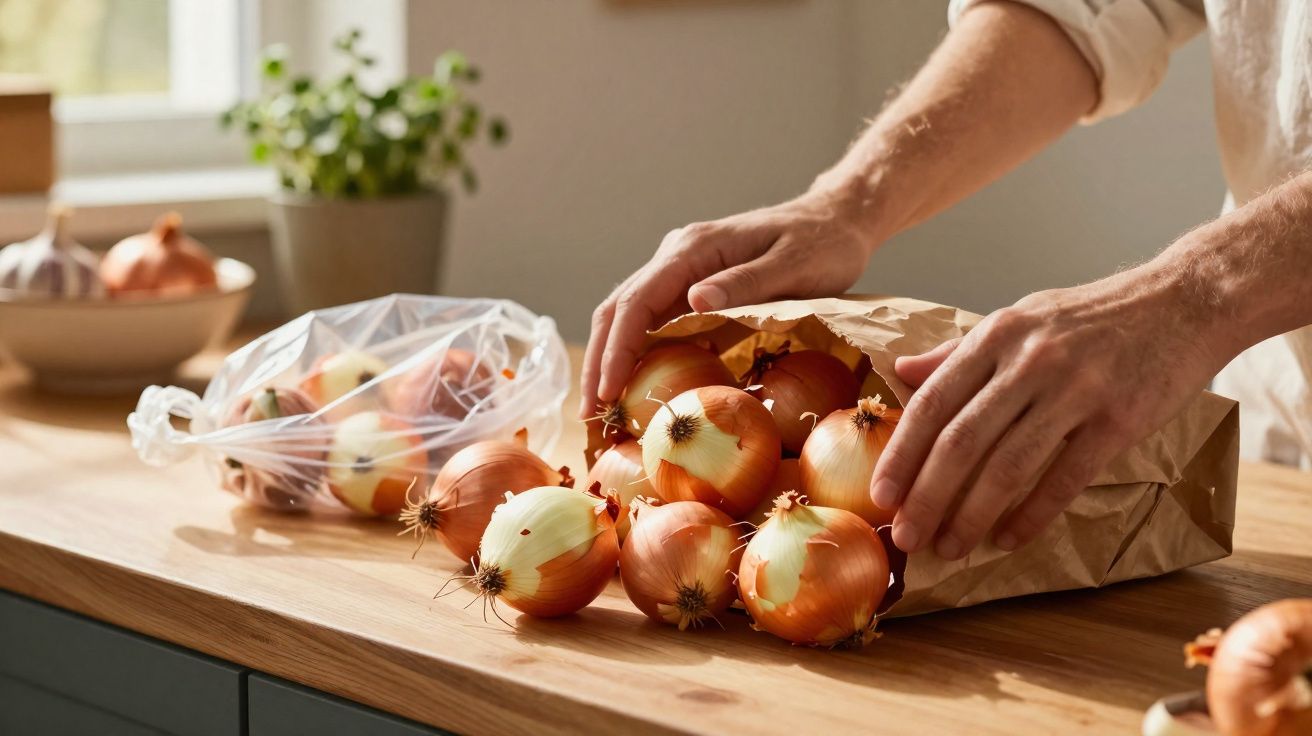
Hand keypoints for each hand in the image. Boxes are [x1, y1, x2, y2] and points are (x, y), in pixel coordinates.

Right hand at [579, 188, 880, 417]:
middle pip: (619, 309)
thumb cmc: (824, 245)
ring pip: (629, 316)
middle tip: (590, 414)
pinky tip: (636, 387)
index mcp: (695, 249)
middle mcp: (678, 256)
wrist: (837, 221)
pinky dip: (638, 355)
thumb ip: (744, 283)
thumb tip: (694, 301)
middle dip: (600, 361)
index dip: (618, 349)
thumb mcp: (794, 265)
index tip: (607, 391)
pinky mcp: (693, 287)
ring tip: (602, 409)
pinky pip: (654, 322)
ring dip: (612, 360)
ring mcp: (682, 272)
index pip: (638, 301)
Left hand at [869, 267, 1229, 558]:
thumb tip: (902, 372)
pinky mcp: (1119, 418)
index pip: (934, 402)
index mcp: (997, 335)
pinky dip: (1033, 514)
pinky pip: (1066, 477)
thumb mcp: (1020, 319)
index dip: (902, 453)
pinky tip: (1009, 538)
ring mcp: (1076, 389)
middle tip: (906, 536)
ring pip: (1009, 465)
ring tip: (951, 548)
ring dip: (973, 515)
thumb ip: (960, 351)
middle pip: (962, 441)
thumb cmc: (1092, 316)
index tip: (880, 494)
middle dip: (927, 496)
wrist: (1183, 302)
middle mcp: (1030, 361)